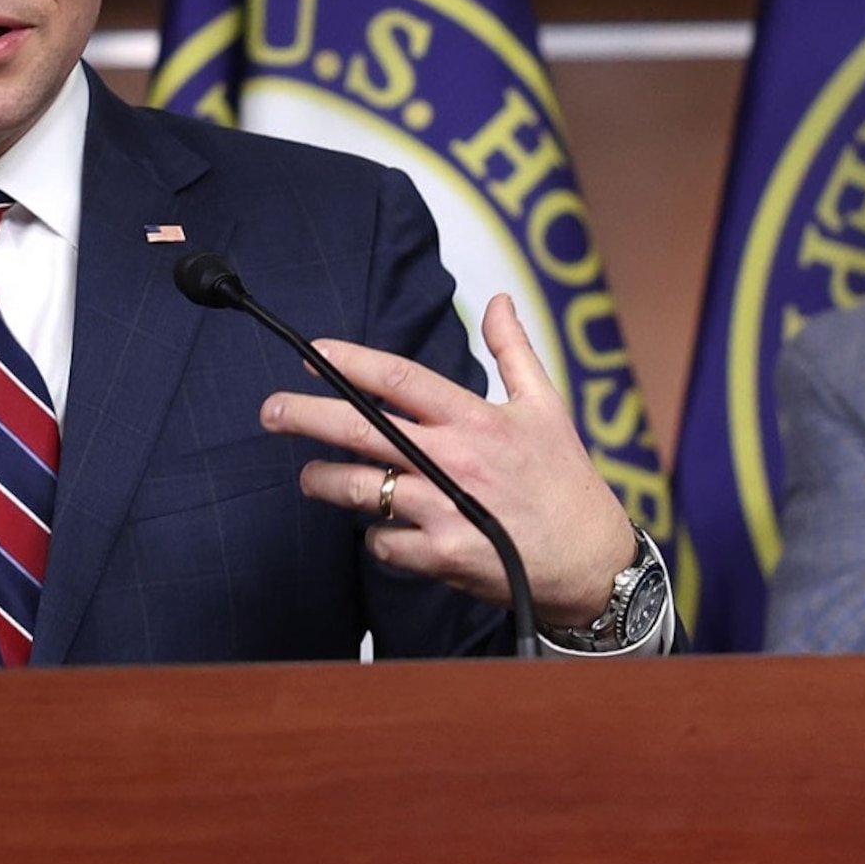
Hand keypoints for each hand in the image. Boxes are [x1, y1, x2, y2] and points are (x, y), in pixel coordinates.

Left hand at [262, 293, 639, 622]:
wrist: (593, 562)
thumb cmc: (567, 483)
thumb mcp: (547, 406)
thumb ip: (514, 351)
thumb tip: (499, 301)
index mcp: (476, 419)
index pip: (402, 380)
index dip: (353, 362)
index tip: (314, 354)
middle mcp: (455, 460)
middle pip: (362, 429)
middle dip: (307, 416)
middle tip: (271, 411)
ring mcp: (446, 509)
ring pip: (361, 489)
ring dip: (325, 483)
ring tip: (310, 478)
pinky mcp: (443, 556)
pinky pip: (383, 542)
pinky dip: (376, 537)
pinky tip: (381, 531)